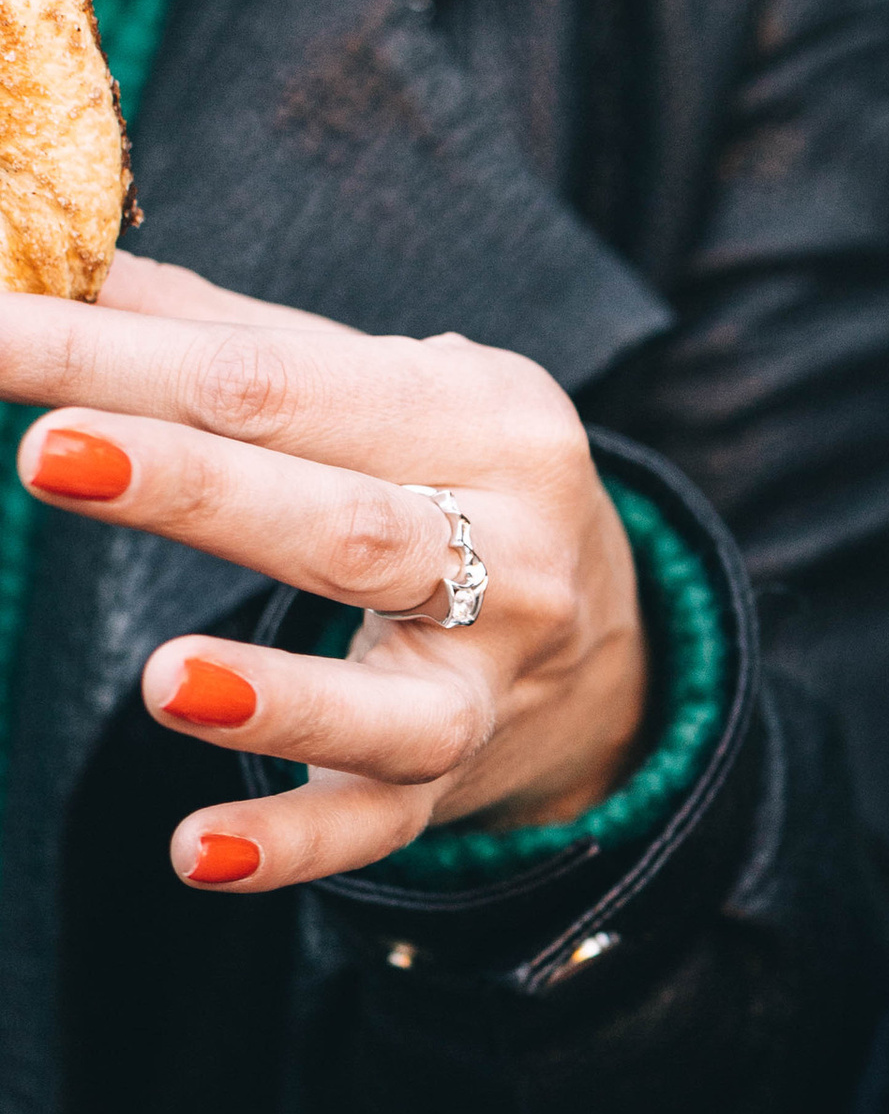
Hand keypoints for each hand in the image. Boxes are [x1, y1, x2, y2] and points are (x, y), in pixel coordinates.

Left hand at [9, 252, 646, 892]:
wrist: (609, 639)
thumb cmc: (449, 481)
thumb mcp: (379, 387)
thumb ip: (225, 337)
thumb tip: (50, 259)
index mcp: (482, 417)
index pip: (272, 382)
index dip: (120, 359)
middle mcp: (513, 550)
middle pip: (342, 523)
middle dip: (193, 489)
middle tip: (53, 455)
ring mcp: (488, 681)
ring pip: (390, 699)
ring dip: (279, 694)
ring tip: (164, 681)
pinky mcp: (453, 782)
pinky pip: (375, 826)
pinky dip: (293, 845)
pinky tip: (196, 854)